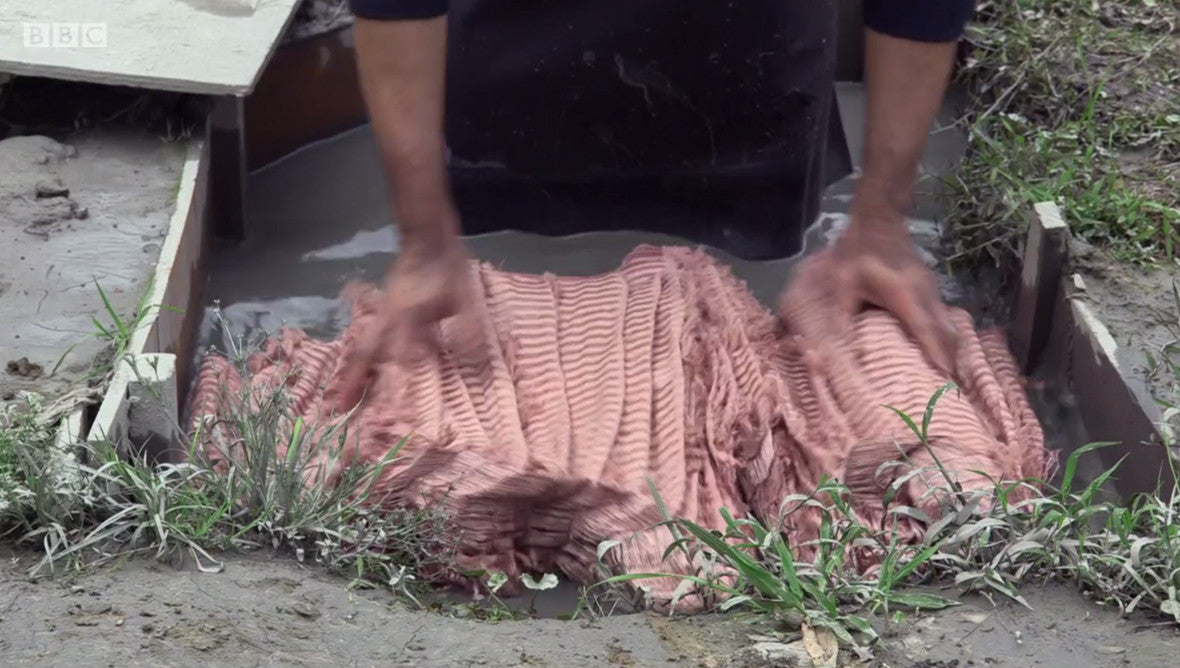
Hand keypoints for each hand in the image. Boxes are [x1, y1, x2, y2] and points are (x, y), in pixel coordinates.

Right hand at [335, 233, 483, 407]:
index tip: (395, 411)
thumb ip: (467, 328)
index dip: (398, 384)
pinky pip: (368, 338)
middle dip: (353, 380)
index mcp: (408, 315)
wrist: (426, 236)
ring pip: (363, 347)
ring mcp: (383, 313)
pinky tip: (359, 371)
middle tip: (340, 408)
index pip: (401, 357)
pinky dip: (360, 357)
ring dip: (352, 371)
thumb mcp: (463, 296)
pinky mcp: (384, 311)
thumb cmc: (446, 266)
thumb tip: (477, 362)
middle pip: (366, 353)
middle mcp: (389, 318)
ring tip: (342, 397)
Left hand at [777, 208, 958, 373]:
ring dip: (951, 350)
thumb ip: (843, 315)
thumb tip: (837, 347)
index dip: (939, 359)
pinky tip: (938, 349)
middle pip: (948, 334)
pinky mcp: (930, 286)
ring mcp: (932, 289)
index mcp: (905, 297)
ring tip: (949, 377)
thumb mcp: (843, 284)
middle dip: (952, 362)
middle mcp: (926, 295)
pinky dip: (945, 336)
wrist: (879, 217)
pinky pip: (944, 316)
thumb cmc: (858, 251)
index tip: (948, 383)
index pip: (928, 334)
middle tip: (953, 391)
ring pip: (949, 326)